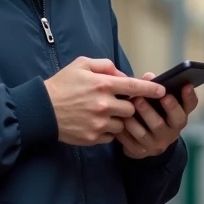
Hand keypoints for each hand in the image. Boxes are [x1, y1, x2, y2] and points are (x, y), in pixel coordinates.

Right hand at [44, 58, 165, 145]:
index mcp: (102, 84)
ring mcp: (99, 123)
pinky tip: (95, 123)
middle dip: (128, 105)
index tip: (162, 90)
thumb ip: (104, 66)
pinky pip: (111, 136)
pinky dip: (107, 131)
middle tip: (118, 103)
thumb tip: (122, 74)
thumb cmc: (62, 85)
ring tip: (103, 114)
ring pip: (122, 124)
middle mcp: (103, 104)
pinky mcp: (93, 137)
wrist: (41, 110)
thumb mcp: (80, 65)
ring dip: (118, 119)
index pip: (134, 86)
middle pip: (132, 108)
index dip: (151, 88)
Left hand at [116, 73, 198, 158]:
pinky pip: (131, 141)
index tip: (186, 85)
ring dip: (137, 118)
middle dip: (161, 108)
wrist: (144, 142)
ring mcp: (157, 144)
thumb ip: (153, 88)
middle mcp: (172, 132)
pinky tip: (119, 119)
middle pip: (170, 121)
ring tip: (131, 104)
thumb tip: (148, 76)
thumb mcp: (156, 102)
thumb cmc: (151, 114)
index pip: (190, 106)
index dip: (189, 96)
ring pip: (146, 133)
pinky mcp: (141, 151)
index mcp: (178, 116)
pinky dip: (124, 130)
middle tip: (144, 96)